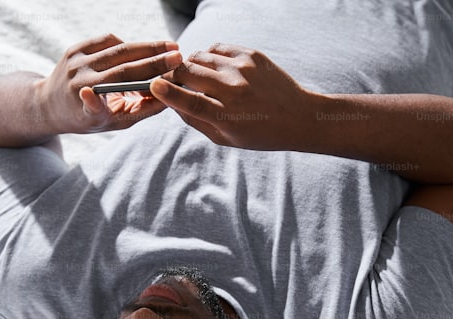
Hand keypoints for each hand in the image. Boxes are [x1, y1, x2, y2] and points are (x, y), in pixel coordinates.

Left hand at [36, 34, 182, 133]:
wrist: (52, 103)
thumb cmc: (90, 117)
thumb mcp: (114, 122)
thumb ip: (140, 112)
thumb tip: (169, 99)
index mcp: (83, 110)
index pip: (92, 105)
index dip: (92, 101)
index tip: (98, 92)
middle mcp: (77, 84)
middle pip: (120, 67)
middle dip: (152, 60)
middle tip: (177, 55)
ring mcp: (75, 63)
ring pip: (117, 50)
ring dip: (146, 47)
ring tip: (169, 47)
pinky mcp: (75, 49)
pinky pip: (107, 40)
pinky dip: (127, 45)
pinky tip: (142, 50)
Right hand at [149, 44, 313, 149]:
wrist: (298, 117)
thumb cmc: (258, 133)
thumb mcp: (224, 138)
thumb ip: (195, 120)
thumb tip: (170, 101)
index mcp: (227, 116)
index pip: (190, 101)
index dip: (168, 93)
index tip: (154, 85)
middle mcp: (235, 90)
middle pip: (190, 73)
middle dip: (174, 75)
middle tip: (171, 80)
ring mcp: (243, 69)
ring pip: (200, 56)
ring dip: (191, 65)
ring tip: (196, 76)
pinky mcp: (251, 54)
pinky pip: (217, 47)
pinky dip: (209, 56)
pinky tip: (214, 68)